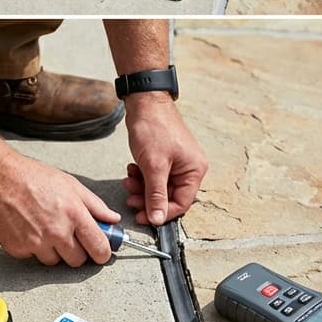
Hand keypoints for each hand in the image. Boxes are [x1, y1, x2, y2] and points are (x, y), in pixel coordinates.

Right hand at [0, 150, 120, 265]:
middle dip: (76, 251)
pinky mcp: (18, 248)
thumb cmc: (32, 177)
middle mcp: (56, 232)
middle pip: (77, 261)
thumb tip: (112, 219)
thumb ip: (94, 205)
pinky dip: (32, 247)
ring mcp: (36, 242)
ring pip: (54, 261)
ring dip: (53, 250)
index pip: (99, 248)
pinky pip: (32, 256)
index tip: (99, 252)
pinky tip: (27, 228)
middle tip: (68, 236)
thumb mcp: (70, 184)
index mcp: (74, 215)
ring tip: (44, 228)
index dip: (102, 253)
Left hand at [122, 95, 207, 224]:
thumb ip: (156, 194)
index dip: (161, 212)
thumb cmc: (154, 128)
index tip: (142, 217)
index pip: (181, 203)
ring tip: (128, 181)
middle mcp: (189, 168)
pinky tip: (132, 170)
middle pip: (169, 195)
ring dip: (142, 187)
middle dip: (147, 198)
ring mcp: (177, 162)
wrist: (144, 102)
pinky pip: (154, 175)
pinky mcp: (164, 156)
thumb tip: (157, 219)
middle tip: (130, 198)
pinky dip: (142, 176)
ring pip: (159, 186)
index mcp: (194, 170)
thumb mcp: (154, 166)